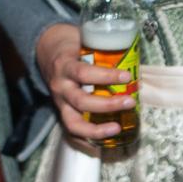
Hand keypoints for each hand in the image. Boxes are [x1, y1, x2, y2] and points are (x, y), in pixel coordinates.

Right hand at [35, 23, 134, 143]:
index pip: (84, 73)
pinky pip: (71, 132)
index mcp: (64, 66)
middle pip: (81, 101)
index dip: (106, 76)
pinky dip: (87, 140)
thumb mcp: (83, 40)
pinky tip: (104, 141)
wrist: (47, 53)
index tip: (127, 77)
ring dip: (97, 129)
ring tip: (117, 128)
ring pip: (73, 123)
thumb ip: (102, 49)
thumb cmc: (72, 47)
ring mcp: (59, 103)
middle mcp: (60, 86)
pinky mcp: (61, 113)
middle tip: (130, 102)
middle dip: (107, 105)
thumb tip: (135, 57)